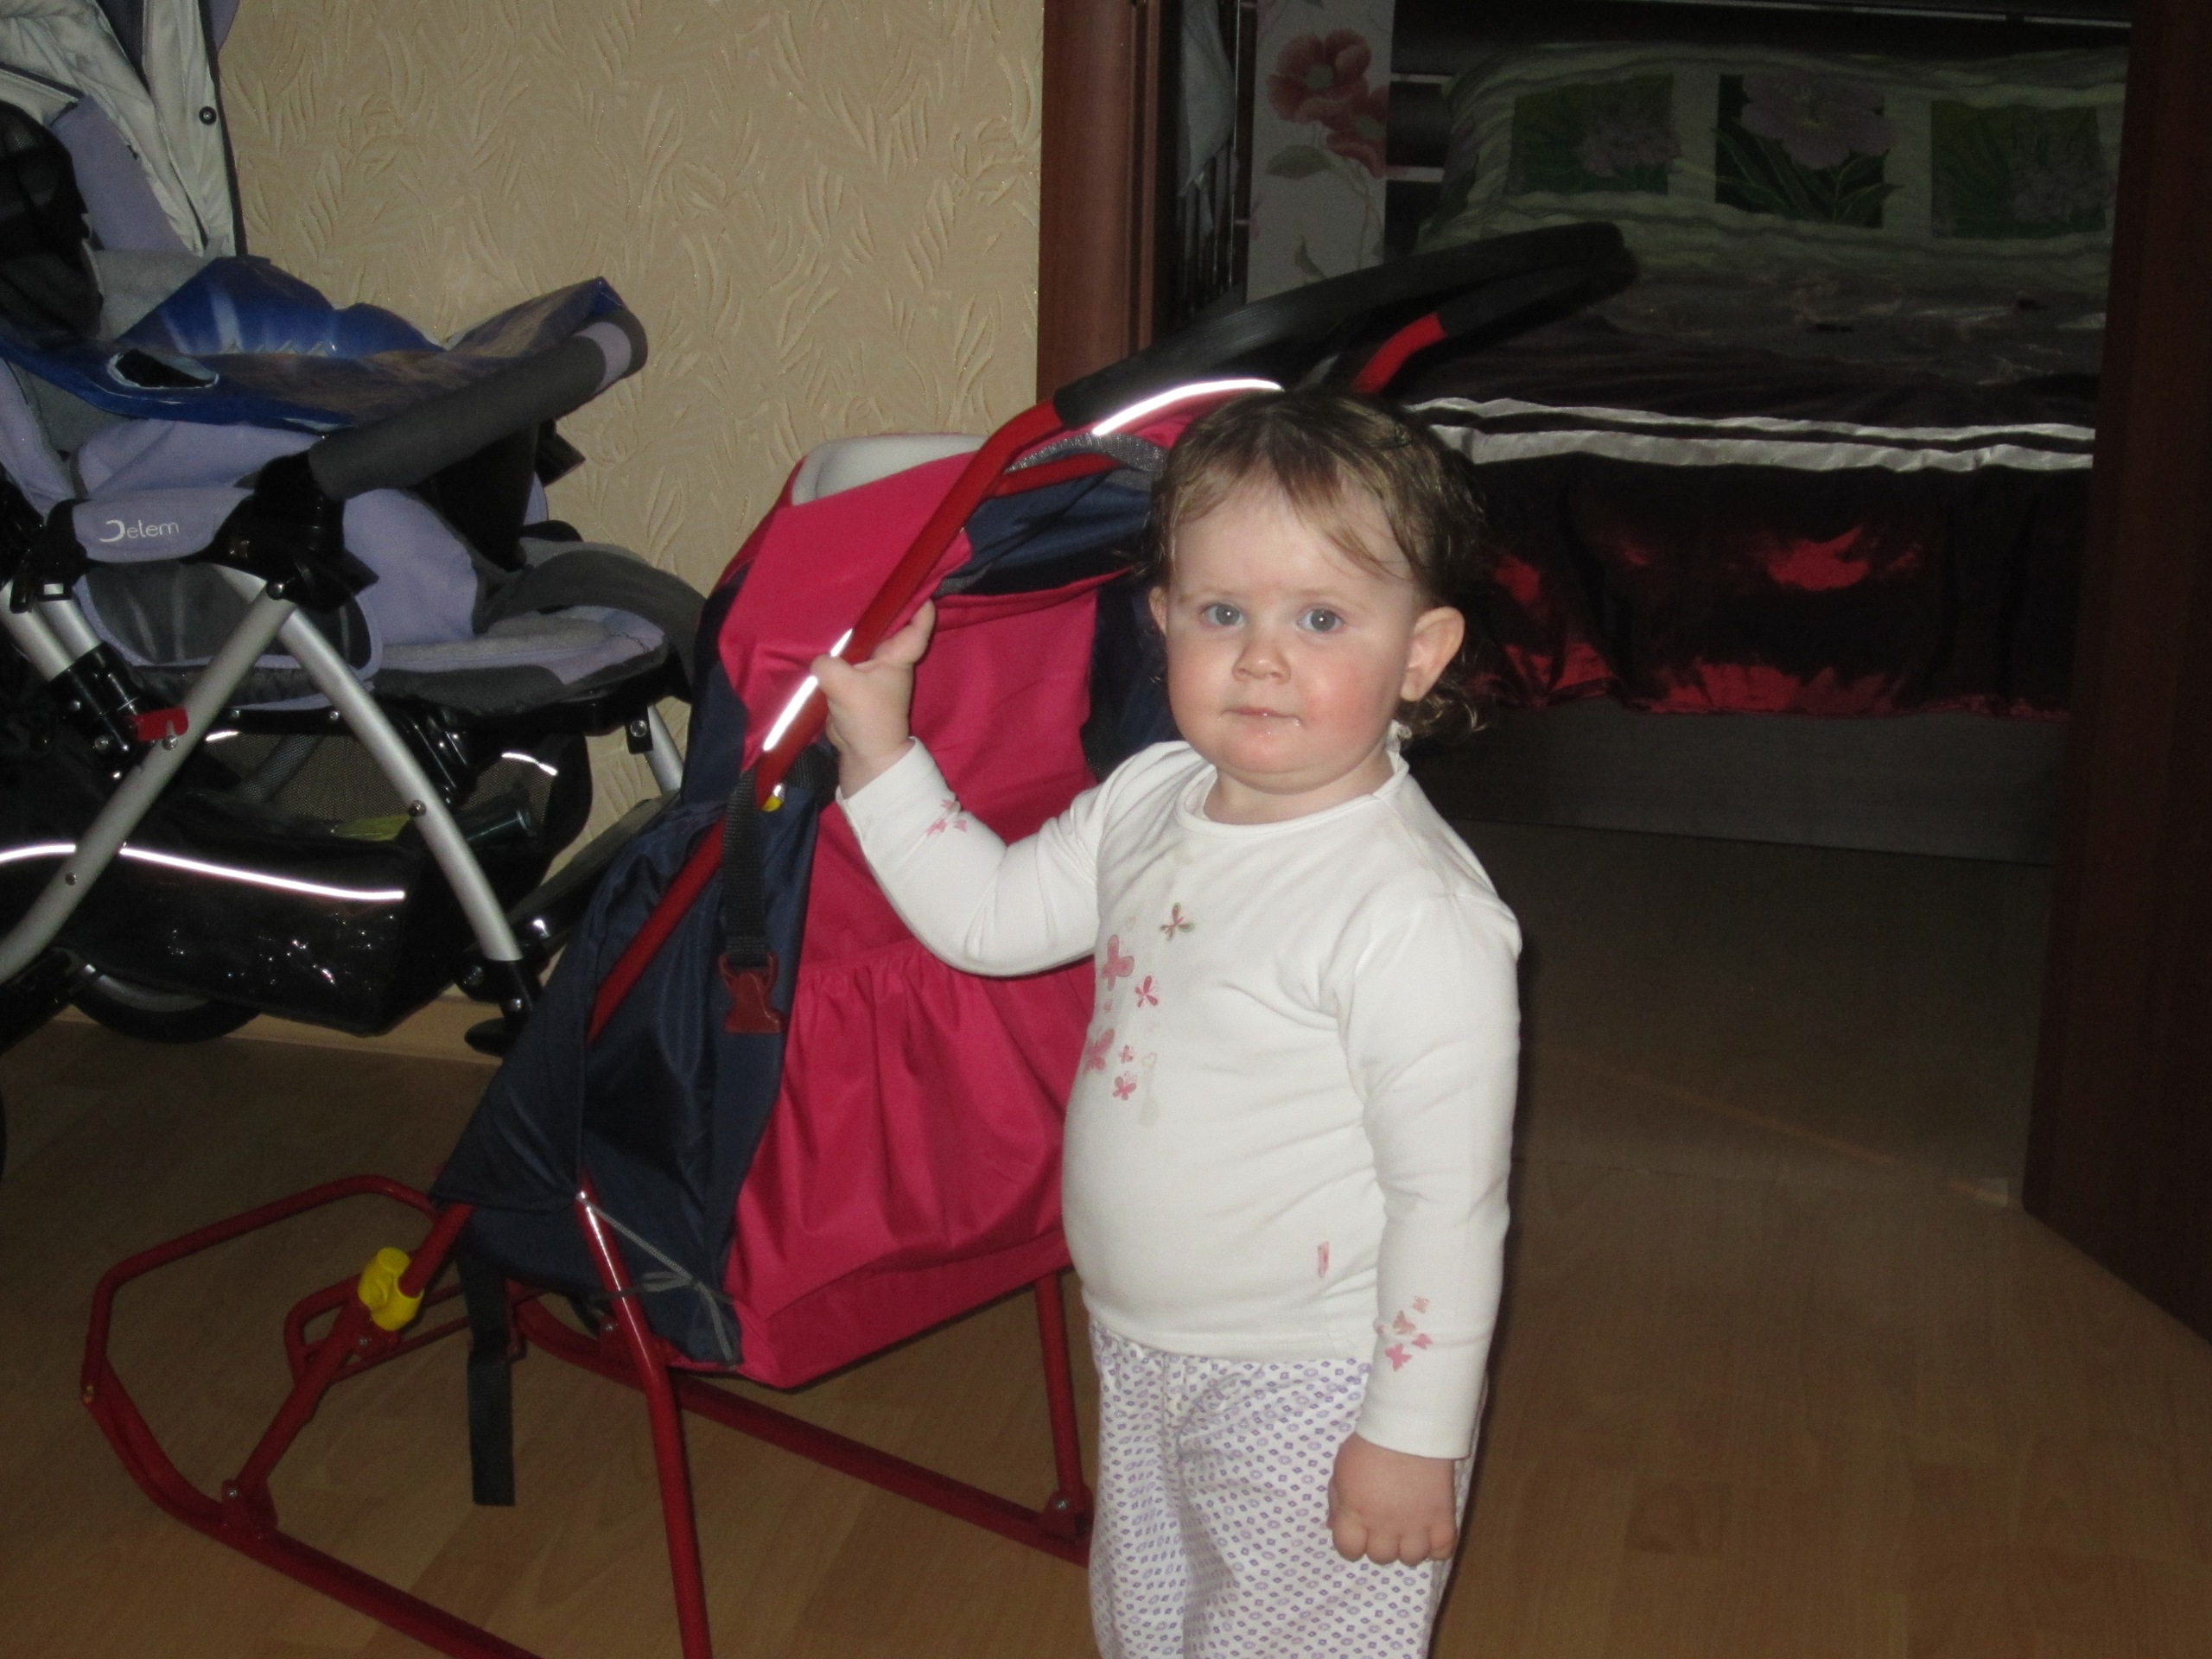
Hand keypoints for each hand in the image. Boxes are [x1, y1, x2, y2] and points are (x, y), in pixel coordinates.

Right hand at [813, 602, 934, 795]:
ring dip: (850, 627)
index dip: (920, 603)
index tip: (916, 583)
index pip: (917, 625)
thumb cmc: (868, 719)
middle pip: (886, 624)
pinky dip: (835, 646)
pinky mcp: (851, 679)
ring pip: (861, 639)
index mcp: (897, 656)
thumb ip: (828, 664)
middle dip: (877, 605)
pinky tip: (820, 632)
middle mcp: (887, 658)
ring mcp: (869, 668)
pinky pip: (845, 655)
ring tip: (834, 600)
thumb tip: (819, 658)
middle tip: (860, 578)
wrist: (862, 753)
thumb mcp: (845, 686)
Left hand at [1327, 1433, 1457, 1565]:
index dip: (1351, 1543)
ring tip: (1409, 1530)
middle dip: (1380, 1544)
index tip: (1358, 1533)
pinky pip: (1442, 1550)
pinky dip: (1437, 1547)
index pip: (1348, 1550)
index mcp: (1355, 1513)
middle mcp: (1384, 1526)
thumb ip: (1337, 1499)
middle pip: (1381, 1557)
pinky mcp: (1442, 1519)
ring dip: (1408, 1547)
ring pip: (1411, 1558)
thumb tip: (1334, 1525)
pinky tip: (1431, 1534)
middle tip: (1385, 1526)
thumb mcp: (1341, 1467)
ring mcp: (1415, 1526)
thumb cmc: (1370, 1443)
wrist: (1410, 1429)